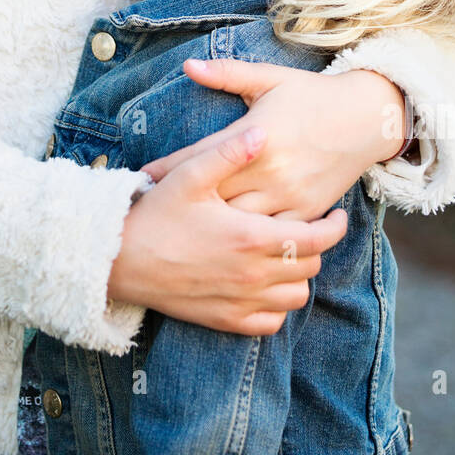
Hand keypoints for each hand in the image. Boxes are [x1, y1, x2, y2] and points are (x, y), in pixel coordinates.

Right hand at [108, 129, 347, 335]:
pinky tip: (265, 284)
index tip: (336, 215)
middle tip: (308, 227)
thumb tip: (262, 132)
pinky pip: (271, 322)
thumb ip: (229, 152)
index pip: (317, 239)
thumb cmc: (154, 215)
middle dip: (316, 246)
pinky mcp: (225, 321)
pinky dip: (277, 306)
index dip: (335, 227)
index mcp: (251, 237)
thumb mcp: (189, 174)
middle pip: (311, 267)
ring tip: (287, 254)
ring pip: (297, 297)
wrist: (118, 261)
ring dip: (299, 276)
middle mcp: (253, 275)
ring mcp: (240, 302)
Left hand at [141, 60, 405, 220]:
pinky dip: (248, 243)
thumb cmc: (312, 95)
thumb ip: (227, 73)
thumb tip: (188, 65)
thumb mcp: (270, 79)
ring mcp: (288, 195)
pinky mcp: (305, 213)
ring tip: (178, 234)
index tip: (140, 179)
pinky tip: (224, 248)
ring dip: (210, 228)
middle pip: (214, 195)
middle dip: (182, 203)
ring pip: (239, 223)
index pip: (200, 156)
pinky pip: (272, 238)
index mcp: (256, 134)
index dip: (167, 169)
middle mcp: (269, 169)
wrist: (367, 119)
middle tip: (149, 214)